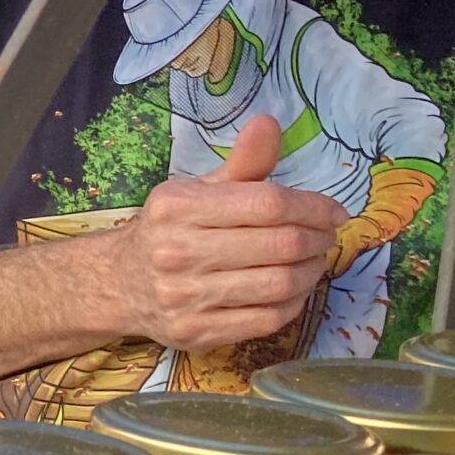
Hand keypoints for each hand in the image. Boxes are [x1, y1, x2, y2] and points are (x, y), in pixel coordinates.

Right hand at [106, 115, 342, 351]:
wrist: (120, 283)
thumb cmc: (171, 230)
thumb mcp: (198, 190)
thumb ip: (241, 163)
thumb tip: (268, 122)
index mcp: (177, 208)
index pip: (268, 203)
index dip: (314, 207)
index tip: (334, 212)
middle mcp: (176, 252)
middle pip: (280, 244)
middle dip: (319, 239)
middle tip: (328, 237)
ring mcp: (184, 297)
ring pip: (279, 284)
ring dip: (311, 271)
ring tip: (314, 261)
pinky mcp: (196, 332)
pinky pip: (267, 319)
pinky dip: (294, 303)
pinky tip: (293, 289)